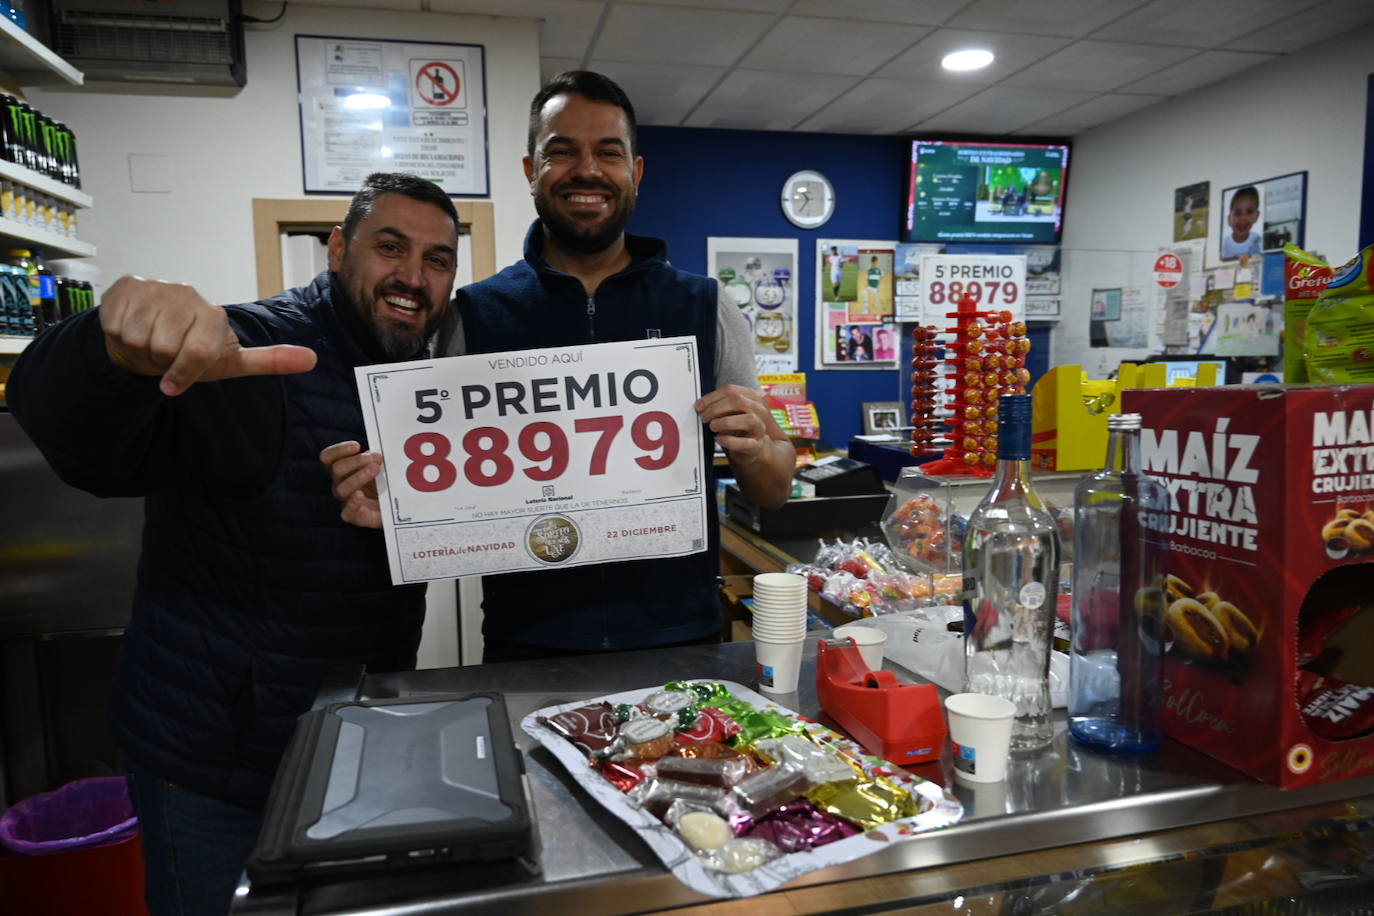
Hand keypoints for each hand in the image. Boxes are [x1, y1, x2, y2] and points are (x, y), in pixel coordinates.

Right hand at [100, 275, 316, 396]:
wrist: (150, 334)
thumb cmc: (191, 352)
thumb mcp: (230, 362)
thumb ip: (268, 361)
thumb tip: (312, 359)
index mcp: (215, 315)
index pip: (197, 354)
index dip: (183, 374)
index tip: (176, 382)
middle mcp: (188, 294)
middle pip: (165, 348)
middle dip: (160, 362)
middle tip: (164, 357)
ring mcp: (157, 287)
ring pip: (136, 337)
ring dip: (138, 350)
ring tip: (149, 343)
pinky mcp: (128, 285)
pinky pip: (114, 324)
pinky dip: (117, 335)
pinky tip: (131, 328)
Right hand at [320, 440, 384, 528]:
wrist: (392, 508)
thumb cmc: (381, 484)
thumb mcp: (378, 468)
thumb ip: (375, 459)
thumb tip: (377, 454)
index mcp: (341, 470)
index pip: (328, 458)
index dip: (339, 450)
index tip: (356, 445)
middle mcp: (339, 484)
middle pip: (337, 470)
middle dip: (356, 461)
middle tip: (376, 459)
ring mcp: (345, 501)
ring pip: (342, 489)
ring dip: (359, 477)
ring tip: (376, 470)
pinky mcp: (354, 517)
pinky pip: (347, 512)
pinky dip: (352, 503)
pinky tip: (360, 495)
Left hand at [696, 384, 794, 508]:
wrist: (753, 449)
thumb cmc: (739, 428)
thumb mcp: (730, 413)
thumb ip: (719, 406)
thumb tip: (700, 406)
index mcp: (751, 397)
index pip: (730, 390)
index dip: (712, 397)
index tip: (699, 406)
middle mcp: (758, 410)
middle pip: (738, 401)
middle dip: (716, 408)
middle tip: (704, 417)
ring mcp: (760, 427)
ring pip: (748, 419)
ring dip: (726, 422)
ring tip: (713, 427)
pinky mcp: (757, 445)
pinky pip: (746, 443)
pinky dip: (730, 440)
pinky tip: (719, 439)